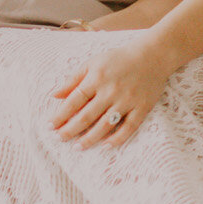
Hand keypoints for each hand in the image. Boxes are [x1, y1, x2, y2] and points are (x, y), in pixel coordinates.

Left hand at [51, 36, 171, 149]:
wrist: (152, 56)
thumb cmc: (118, 59)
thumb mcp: (93, 63)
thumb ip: (73, 79)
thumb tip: (54, 95)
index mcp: (97, 78)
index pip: (74, 101)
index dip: (61, 115)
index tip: (50, 126)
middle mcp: (111, 91)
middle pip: (87, 116)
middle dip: (71, 130)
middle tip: (60, 139)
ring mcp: (127, 100)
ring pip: (105, 125)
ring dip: (90, 138)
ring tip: (78, 147)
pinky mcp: (142, 108)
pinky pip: (129, 127)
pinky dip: (117, 138)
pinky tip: (105, 146)